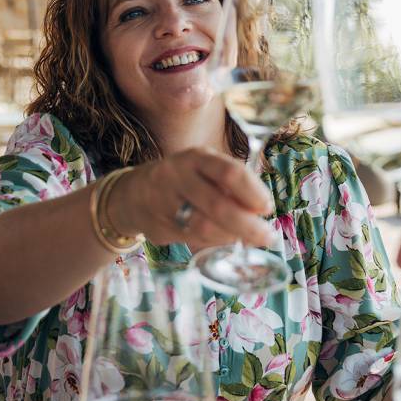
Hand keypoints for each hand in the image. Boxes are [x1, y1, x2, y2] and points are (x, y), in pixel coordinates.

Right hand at [109, 148, 276, 248]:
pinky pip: (193, 239)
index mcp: (196, 157)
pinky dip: (215, 243)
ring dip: (232, 237)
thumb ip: (231, 185)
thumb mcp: (204, 169)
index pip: (229, 172)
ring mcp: (165, 202)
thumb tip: (261, 212)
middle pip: (218, 205)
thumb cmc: (184, 181)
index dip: (252, 192)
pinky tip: (224, 240)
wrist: (133, 194)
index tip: (267, 207)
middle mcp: (178, 176)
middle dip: (247, 225)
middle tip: (267, 236)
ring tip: (247, 239)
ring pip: (204, 227)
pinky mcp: (159, 226)